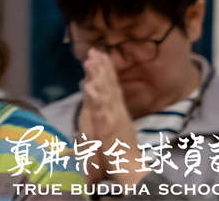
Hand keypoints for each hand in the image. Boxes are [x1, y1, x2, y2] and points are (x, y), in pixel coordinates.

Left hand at [79, 49, 141, 184]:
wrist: (130, 168)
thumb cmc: (120, 149)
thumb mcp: (112, 126)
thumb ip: (106, 111)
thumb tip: (99, 96)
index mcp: (116, 110)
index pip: (111, 85)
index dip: (106, 68)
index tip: (100, 52)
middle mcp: (116, 112)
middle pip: (109, 86)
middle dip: (101, 67)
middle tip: (94, 50)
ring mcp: (113, 119)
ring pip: (105, 94)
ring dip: (98, 77)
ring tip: (90, 61)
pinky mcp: (108, 130)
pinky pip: (101, 112)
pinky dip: (96, 99)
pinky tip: (88, 87)